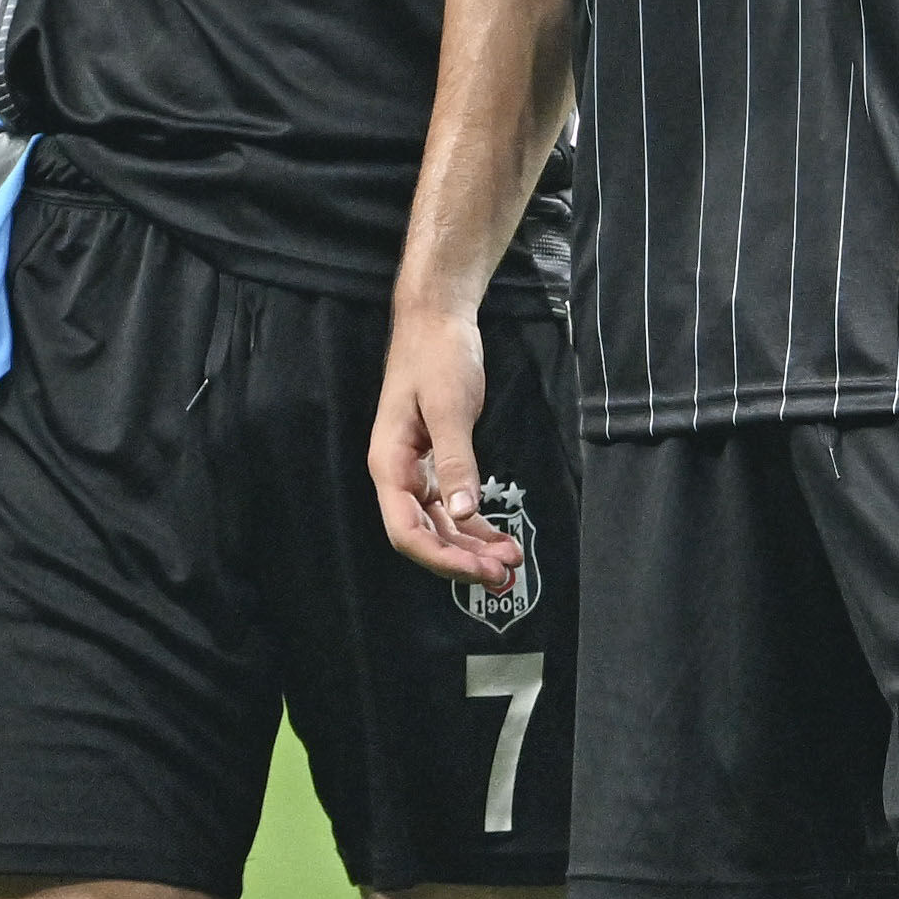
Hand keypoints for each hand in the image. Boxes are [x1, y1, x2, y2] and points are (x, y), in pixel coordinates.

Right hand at [370, 307, 526, 590]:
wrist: (437, 321)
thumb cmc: (437, 358)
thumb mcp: (448, 407)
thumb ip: (456, 459)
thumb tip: (464, 512)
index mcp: (389, 466)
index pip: (408, 531)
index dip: (442, 558)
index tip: (479, 571)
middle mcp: (398, 476)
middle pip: (424, 536)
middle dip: (462, 560)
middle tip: (505, 576)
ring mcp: (416, 471)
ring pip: (441, 526)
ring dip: (472, 548)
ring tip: (509, 565)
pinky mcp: (436, 462)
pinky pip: (452, 507)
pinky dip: (475, 525)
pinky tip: (499, 540)